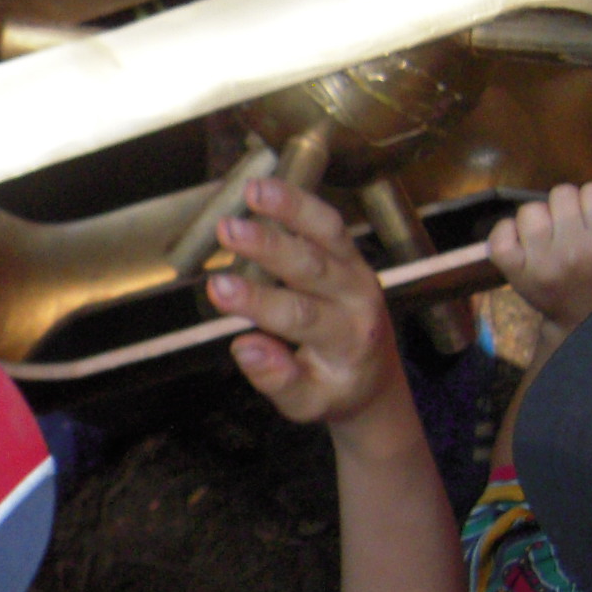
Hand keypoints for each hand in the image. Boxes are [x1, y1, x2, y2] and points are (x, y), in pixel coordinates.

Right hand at [205, 177, 403, 430]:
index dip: (256, 301)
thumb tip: (243, 346)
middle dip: (269, 246)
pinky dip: (299, 202)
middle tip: (228, 229)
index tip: (216, 287)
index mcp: (347, 340)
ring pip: (329, 233)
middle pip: (313, 266)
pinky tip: (266, 186)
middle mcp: (358, 299)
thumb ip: (277, 380)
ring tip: (253, 189)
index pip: (299, 316)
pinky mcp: (350, 255)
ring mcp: (357, 271)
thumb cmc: (332, 390)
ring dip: (292, 207)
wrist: (375, 378)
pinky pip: (328, 223)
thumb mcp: (305, 405)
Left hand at [487, 179, 591, 343]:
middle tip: (577, 226)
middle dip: (570, 206)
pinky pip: (499, 234)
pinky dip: (508, 232)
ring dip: (541, 217)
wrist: (585, 323)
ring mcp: (538, 263)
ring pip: (529, 210)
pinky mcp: (512, 272)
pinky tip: (525, 242)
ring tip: (554, 236)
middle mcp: (570, 251)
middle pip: (560, 194)